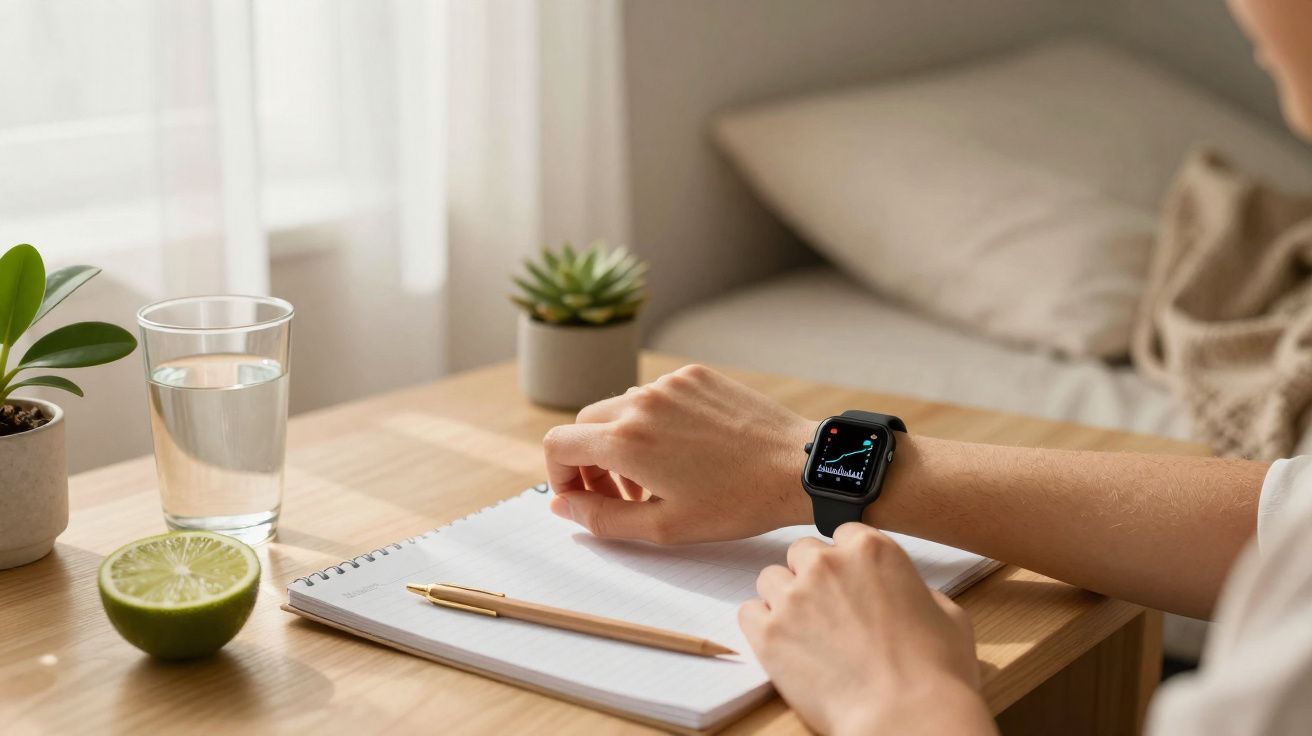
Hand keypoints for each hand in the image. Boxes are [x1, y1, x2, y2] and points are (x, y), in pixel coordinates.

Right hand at [542, 364, 814, 543]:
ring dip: (623, 442)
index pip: (558, 444)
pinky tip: (687, 451)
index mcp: (626, 440)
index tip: (582, 498)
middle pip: (586, 425)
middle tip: (621, 496)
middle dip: (591, 462)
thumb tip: (561, 506)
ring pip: (621, 409)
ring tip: (657, 479)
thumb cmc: (736, 503)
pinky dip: (656, 421)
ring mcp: (670, 384)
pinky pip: (657, 395)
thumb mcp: (662, 526)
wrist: (798, 468)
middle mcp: (641, 401)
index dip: (560, 476)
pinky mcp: (696, 376)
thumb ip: (601, 518)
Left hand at [739, 524, 995, 735]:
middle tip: (829, 610)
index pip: (843, 534)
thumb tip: (905, 593)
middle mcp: (827, 564)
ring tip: (806, 632)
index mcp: (872, 550)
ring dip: (785, 600)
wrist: (907, 717)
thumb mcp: (948, 615)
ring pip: (771, 579)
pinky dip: (762, 626)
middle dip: (813, 576)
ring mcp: (793, 596)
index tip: (852, 583)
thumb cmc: (935, 674)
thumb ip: (916, 589)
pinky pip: (748, 612)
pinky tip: (785, 645)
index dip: (848, 562)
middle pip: (802, 552)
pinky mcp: (768, 632)